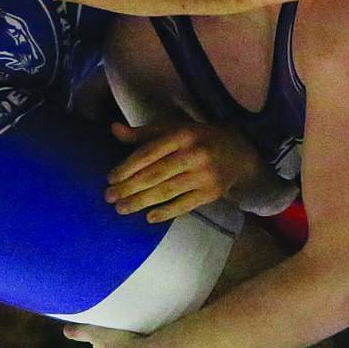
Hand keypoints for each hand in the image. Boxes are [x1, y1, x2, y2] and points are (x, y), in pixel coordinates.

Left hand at [106, 120, 262, 221]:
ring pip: (167, 191)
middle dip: (129, 187)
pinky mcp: (211, 193)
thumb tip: (114, 129)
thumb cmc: (198, 138)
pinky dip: (167, 212)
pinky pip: (185, 205)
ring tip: (122, 209)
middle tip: (110, 197)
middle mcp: (193, 154)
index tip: (110, 179)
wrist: (239, 150)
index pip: (149, 153)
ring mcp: (204, 175)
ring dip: (141, 202)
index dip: (128, 167)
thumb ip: (143, 133)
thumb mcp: (173, 129)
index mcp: (181, 135)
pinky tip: (149, 218)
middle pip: (155, 174)